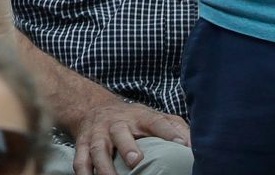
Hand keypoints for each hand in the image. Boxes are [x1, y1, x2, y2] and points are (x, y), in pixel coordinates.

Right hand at [71, 98, 188, 173]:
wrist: (91, 107)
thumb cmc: (131, 119)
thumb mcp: (152, 116)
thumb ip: (174, 127)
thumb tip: (195, 145)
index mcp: (138, 117)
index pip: (155, 121)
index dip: (168, 132)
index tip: (182, 144)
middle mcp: (115, 124)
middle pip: (120, 133)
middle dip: (127, 146)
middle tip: (135, 161)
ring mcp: (97, 134)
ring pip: (97, 149)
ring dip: (104, 166)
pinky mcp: (82, 144)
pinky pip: (79, 160)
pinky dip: (82, 173)